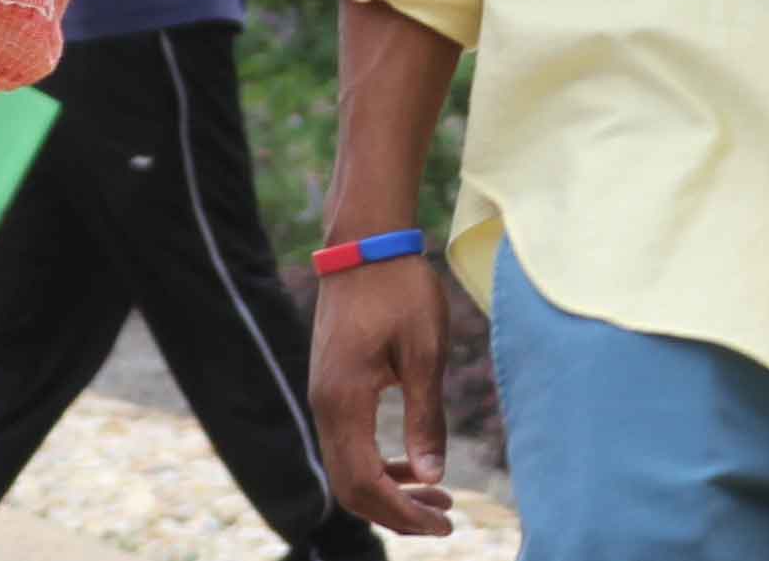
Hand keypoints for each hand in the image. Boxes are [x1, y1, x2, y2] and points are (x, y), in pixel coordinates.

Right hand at [307, 259, 455, 536]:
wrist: (364, 245)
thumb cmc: (401, 290)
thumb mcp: (425, 353)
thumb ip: (427, 417)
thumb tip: (433, 477)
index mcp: (345, 400)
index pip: (366, 482)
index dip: (404, 512)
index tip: (445, 523)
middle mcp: (324, 405)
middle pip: (349, 487)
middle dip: (396, 513)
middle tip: (445, 520)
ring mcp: (323, 397)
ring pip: (346, 468)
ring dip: (388, 492)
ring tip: (437, 499)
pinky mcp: (331, 388)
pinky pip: (347, 445)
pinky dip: (377, 466)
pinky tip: (412, 467)